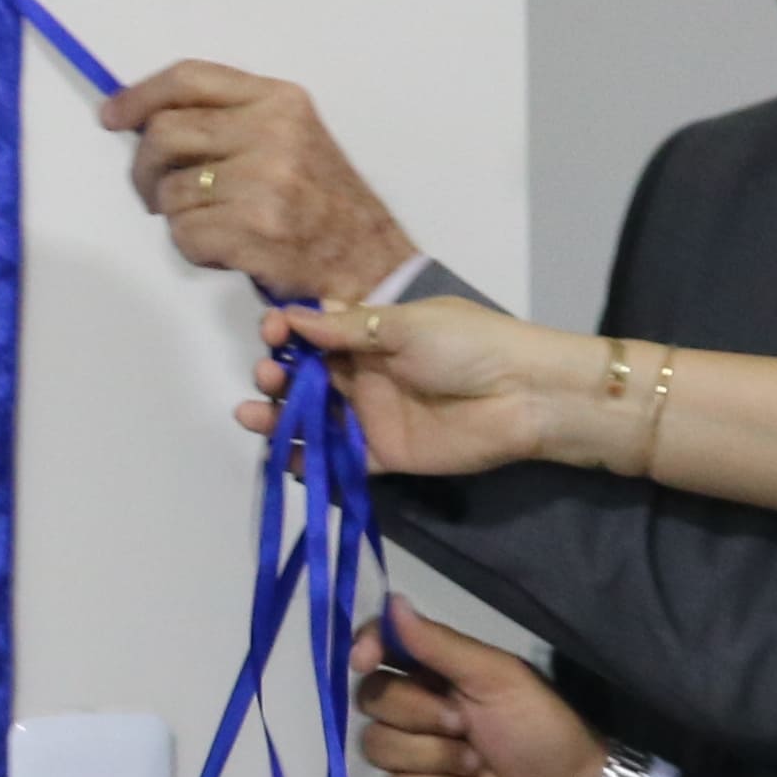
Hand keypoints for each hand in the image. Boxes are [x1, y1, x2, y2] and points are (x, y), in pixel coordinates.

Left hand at [98, 62, 417, 302]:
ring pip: (170, 191)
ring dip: (176, 214)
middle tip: (152, 190)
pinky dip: (192, 246)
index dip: (140, 96)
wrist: (368, 260)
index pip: (188, 79)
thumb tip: (145, 118)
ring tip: (211, 221)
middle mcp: (273, 133)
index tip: (113, 116)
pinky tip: (224, 246)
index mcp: (279, 100)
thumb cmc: (321, 199)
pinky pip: (184, 234)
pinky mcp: (254, 231)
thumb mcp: (291, 135)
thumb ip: (229, 118)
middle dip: (144, 166)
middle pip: (165, 134)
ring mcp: (265, 183)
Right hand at [251, 298, 618, 480]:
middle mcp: (366, 375)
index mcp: (373, 336)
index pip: (316, 334)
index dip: (288, 333)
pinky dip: (306, 459)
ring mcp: (372, 416)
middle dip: (277, 375)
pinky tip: (282, 454)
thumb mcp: (407, 325)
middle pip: (306, 377)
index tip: (272, 332)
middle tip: (269, 376)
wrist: (522, 396)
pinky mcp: (382, 455)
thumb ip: (347, 328)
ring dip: (278, 416)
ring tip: (253, 414)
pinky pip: (336, 458)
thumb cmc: (469, 346)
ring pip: (312, 418)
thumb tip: (292, 317)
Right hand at [348, 611, 605, 776]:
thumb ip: (440, 644)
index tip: (365, 659)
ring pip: (378, 748)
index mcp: (436, 676)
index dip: (366, 649)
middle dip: (420, 713)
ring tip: (475, 765)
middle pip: (372, 700)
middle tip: (464, 724)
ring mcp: (412, 761)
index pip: (381, 650)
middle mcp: (417, 714)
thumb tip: (392, 601)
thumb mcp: (497, 676)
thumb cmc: (539, 728)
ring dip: (435, 756)